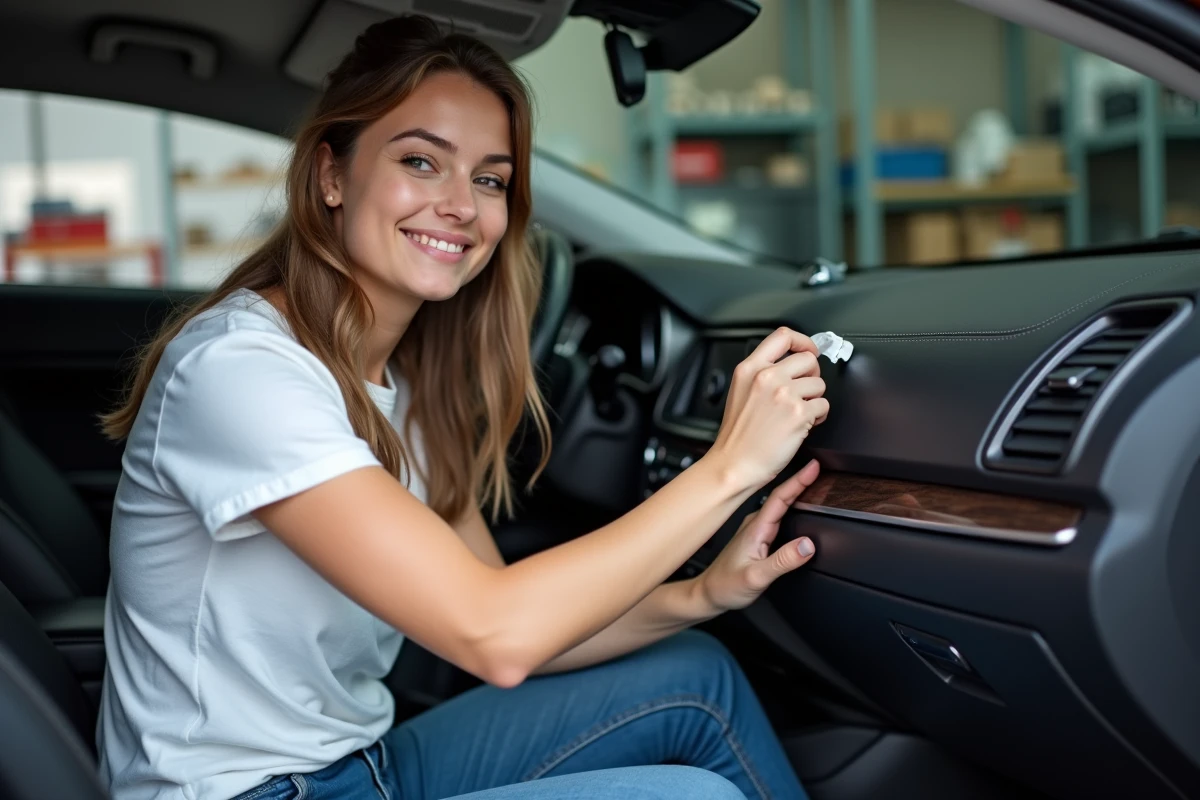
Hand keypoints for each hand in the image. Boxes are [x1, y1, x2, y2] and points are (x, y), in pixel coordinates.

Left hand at [697, 460, 820, 612]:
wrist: (708, 594)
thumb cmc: (726, 586)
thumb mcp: (757, 577)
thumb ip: (783, 561)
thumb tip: (807, 545)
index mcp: (756, 528)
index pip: (780, 497)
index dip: (798, 480)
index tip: (814, 466)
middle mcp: (755, 524)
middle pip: (781, 496)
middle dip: (800, 480)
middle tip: (818, 467)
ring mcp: (755, 530)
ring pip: (779, 505)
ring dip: (795, 491)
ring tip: (812, 481)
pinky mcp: (757, 537)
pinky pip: (777, 515)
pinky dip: (790, 506)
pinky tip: (796, 506)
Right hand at [707, 327, 828, 491]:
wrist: (734, 464)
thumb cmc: (737, 436)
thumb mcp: (740, 392)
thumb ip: (761, 374)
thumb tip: (791, 365)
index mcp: (750, 368)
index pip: (782, 336)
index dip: (803, 341)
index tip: (809, 350)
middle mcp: (767, 377)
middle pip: (807, 359)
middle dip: (812, 375)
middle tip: (805, 390)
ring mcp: (783, 394)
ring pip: (819, 384)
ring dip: (815, 398)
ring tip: (800, 412)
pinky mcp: (798, 413)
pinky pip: (824, 405)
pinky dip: (819, 416)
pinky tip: (804, 424)